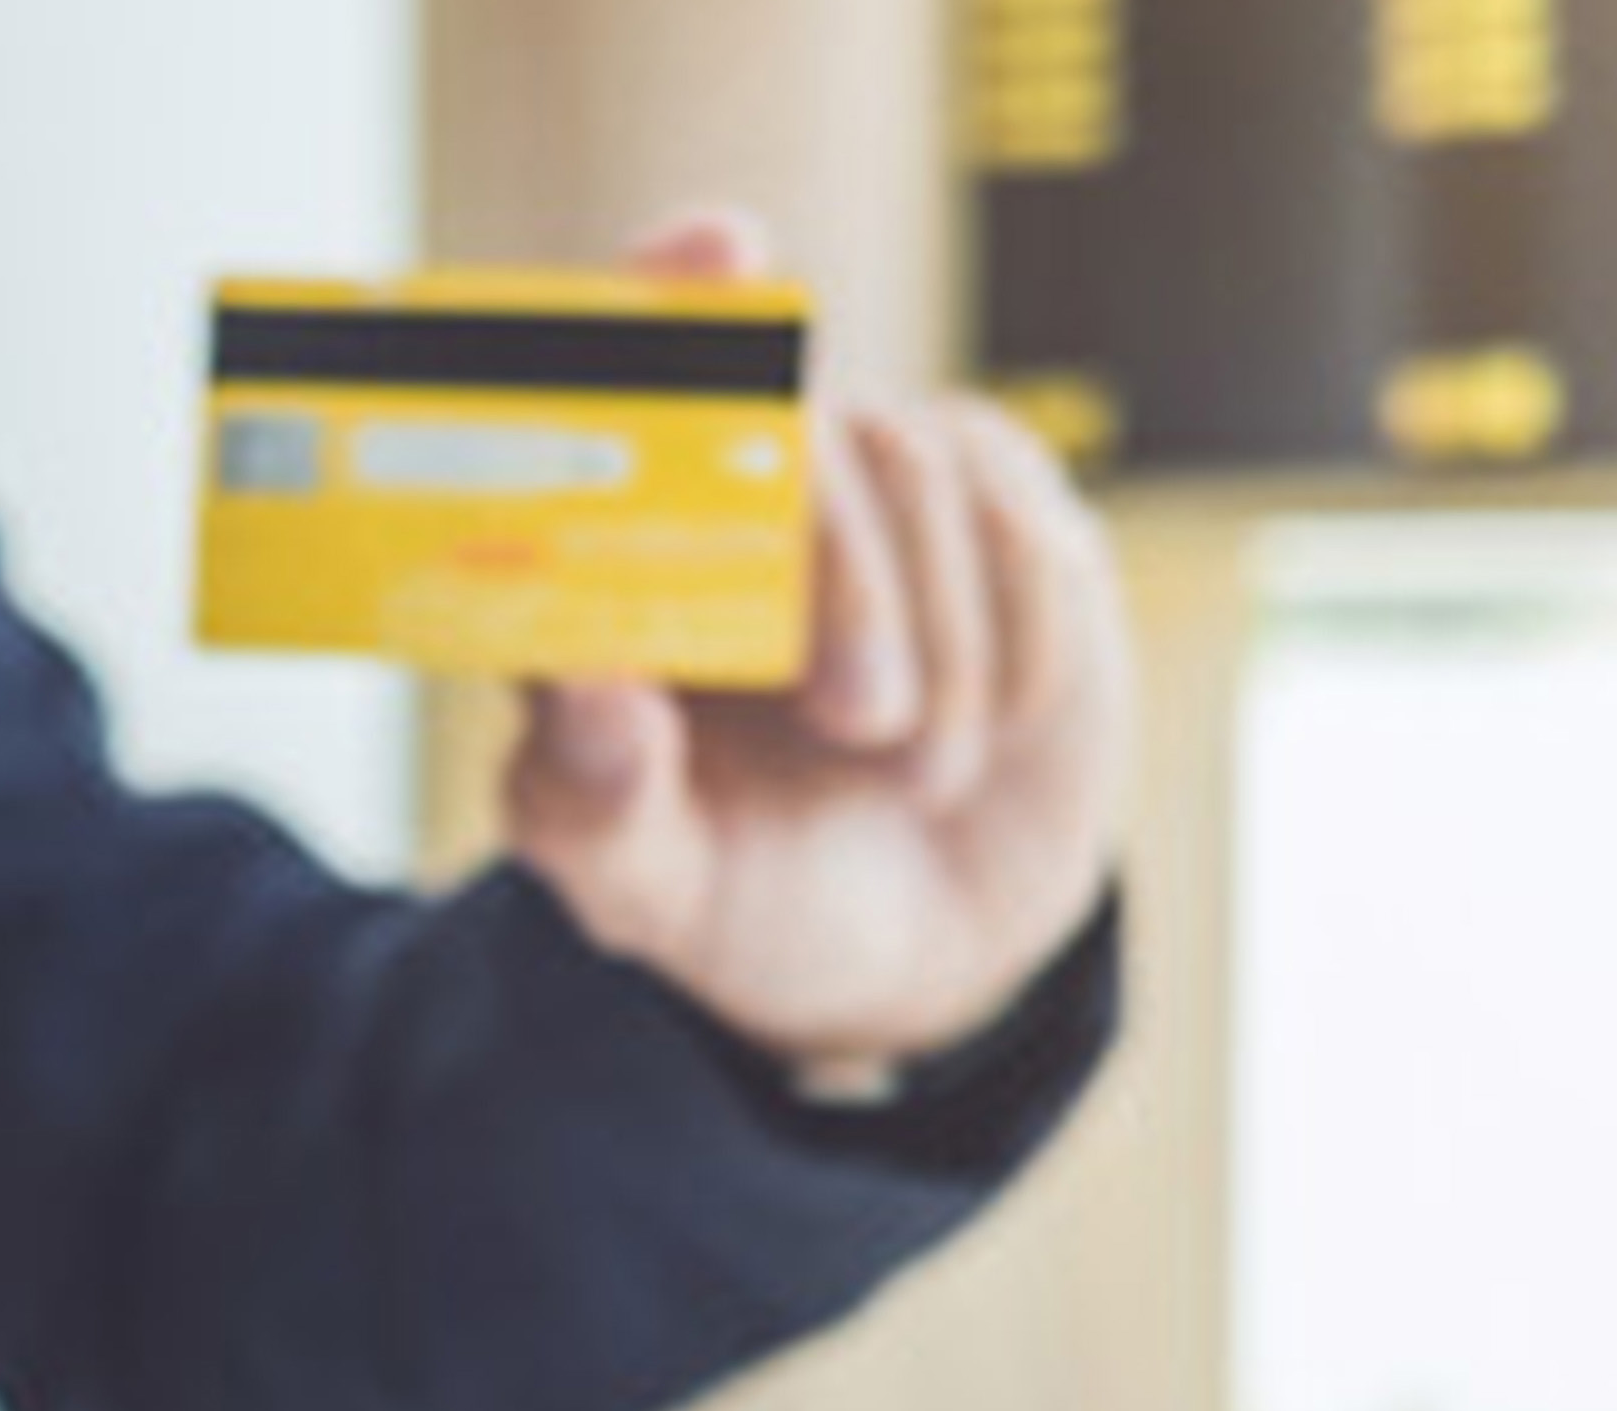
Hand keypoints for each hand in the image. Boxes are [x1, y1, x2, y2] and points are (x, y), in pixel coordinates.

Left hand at [498, 214, 1136, 1073]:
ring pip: (922, 463)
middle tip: (857, 724)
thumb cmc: (743, 900)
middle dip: (843, 574)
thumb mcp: (643, 887)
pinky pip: (1027, 520)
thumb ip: (590, 800)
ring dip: (934, 646)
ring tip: (913, 774)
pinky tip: (993, 729)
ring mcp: (882, 493)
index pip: (616, 373)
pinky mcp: (1005, 516)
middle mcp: (745, 492)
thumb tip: (590, 686)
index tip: (719, 252)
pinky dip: (1016, 645)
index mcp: (616, 550)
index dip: (661, 292)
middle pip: (800, 417)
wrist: (915, 952)